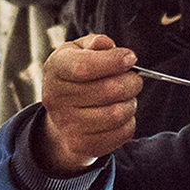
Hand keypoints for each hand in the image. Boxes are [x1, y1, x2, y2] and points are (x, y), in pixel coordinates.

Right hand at [36, 35, 140, 174]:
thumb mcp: (79, 52)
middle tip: (134, 79)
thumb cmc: (76, 77)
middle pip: (108, 90)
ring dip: (131, 103)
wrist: (62, 117)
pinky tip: (121, 114)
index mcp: (55, 69)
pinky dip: (129, 121)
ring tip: (126, 97)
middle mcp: (56, 98)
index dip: (113, 61)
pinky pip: (121, 133)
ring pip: (117, 113)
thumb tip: (106, 45)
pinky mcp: (82, 145)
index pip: (84, 66)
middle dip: (131, 81)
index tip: (130, 58)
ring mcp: (67, 125)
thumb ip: (94, 44)